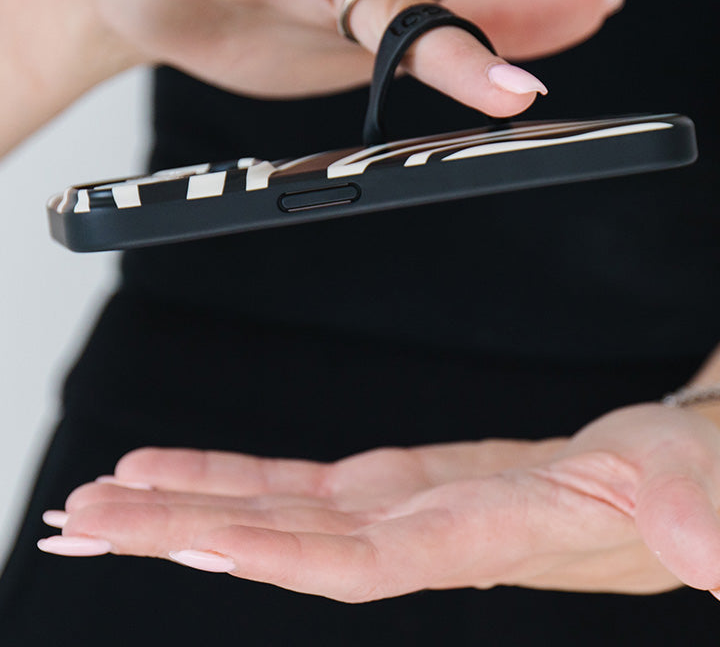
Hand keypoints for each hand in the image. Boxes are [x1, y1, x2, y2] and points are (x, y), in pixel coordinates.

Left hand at [41, 403, 719, 601]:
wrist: (674, 475)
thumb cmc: (686, 486)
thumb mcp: (697, 495)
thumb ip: (692, 518)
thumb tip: (700, 548)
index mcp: (483, 537)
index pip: (358, 561)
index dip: (269, 552)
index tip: (179, 537)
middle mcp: (424, 535)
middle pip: (286, 542)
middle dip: (182, 530)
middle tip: (86, 520)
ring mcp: (406, 510)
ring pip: (280, 512)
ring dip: (191, 504)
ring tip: (107, 499)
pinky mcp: (403, 485)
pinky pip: (304, 485)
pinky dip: (239, 475)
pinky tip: (181, 473)